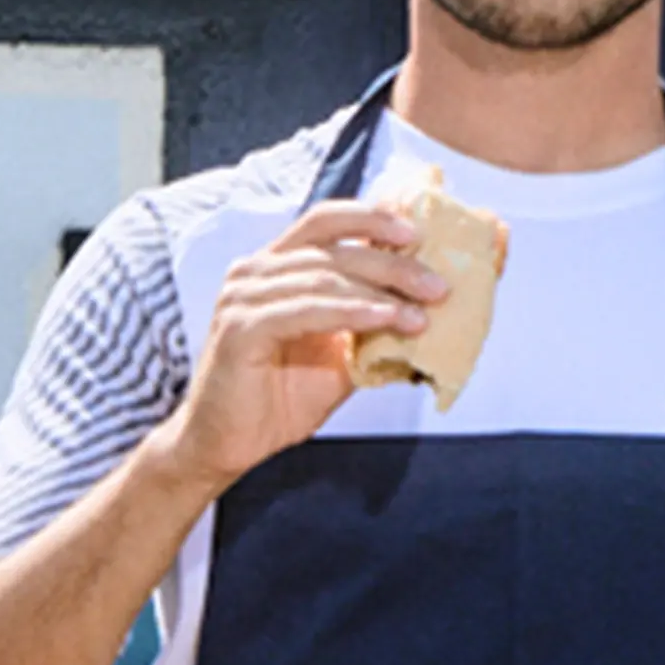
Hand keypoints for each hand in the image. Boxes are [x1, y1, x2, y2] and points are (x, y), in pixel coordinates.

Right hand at [166, 193, 441, 498]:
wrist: (227, 446)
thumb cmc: (276, 401)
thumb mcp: (339, 357)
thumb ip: (370, 325)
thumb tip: (426, 309)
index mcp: (276, 268)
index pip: (326, 222)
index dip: (373, 218)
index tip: (420, 231)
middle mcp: (256, 271)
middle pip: (333, 248)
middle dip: (393, 263)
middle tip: (438, 284)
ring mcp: (244, 296)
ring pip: (323, 276)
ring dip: (380, 291)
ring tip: (422, 310)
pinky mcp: (241, 327)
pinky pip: (305, 310)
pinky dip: (350, 312)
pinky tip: (384, 319)